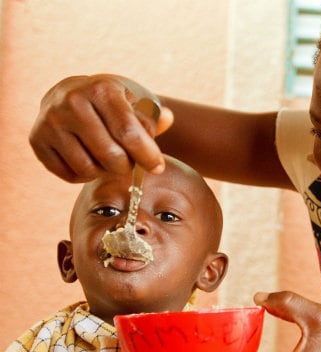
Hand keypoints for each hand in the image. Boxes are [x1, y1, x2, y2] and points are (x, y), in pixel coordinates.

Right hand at [29, 74, 173, 182]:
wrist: (69, 94)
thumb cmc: (112, 103)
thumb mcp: (134, 103)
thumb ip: (152, 118)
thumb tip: (167, 119)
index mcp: (101, 89)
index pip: (128, 132)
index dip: (147, 155)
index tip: (157, 167)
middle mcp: (71, 102)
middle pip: (111, 156)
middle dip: (127, 166)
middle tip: (129, 161)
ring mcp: (50, 122)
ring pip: (89, 169)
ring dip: (105, 171)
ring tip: (109, 159)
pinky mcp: (37, 140)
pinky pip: (70, 175)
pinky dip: (85, 176)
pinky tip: (89, 160)